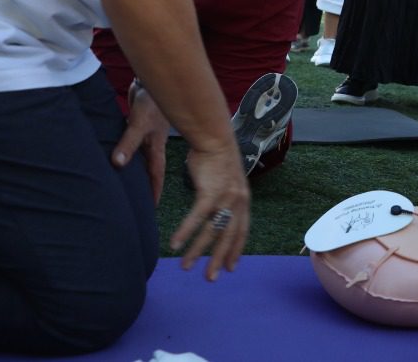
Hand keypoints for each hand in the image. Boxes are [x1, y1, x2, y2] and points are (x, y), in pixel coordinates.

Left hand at [111, 84, 169, 201]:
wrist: (149, 82)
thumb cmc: (150, 103)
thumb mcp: (139, 124)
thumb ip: (128, 143)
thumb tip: (117, 164)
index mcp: (156, 148)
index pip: (155, 176)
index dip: (153, 193)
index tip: (150, 211)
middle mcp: (150, 146)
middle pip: (147, 171)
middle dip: (144, 187)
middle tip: (136, 205)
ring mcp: (143, 138)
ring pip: (137, 161)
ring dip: (132, 172)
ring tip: (123, 188)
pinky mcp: (134, 129)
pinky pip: (129, 148)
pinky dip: (124, 156)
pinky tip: (114, 161)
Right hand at [174, 142, 250, 281]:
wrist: (215, 139)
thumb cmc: (216, 161)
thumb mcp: (227, 184)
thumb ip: (224, 201)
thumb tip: (217, 213)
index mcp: (243, 201)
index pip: (241, 231)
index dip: (235, 250)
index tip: (230, 268)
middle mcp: (238, 202)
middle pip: (228, 236)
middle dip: (218, 259)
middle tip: (210, 278)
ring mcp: (226, 197)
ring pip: (211, 231)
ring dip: (196, 251)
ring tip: (184, 266)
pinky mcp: (210, 192)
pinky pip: (197, 218)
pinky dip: (185, 232)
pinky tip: (174, 244)